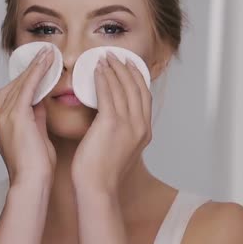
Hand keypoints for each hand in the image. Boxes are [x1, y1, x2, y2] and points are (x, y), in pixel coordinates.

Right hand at [0, 46, 56, 185]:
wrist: (31, 183)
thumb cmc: (36, 168)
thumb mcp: (36, 136)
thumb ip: (36, 117)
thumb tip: (41, 101)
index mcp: (1, 125)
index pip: (13, 94)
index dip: (26, 79)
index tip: (39, 67)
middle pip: (14, 86)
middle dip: (29, 69)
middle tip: (44, 54)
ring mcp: (4, 117)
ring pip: (20, 84)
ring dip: (34, 67)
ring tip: (48, 53)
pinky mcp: (15, 117)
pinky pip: (26, 88)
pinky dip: (36, 73)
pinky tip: (46, 63)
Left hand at [71, 51, 152, 192]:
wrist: (98, 187)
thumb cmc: (102, 172)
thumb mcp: (120, 149)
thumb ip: (122, 133)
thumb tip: (113, 121)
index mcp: (145, 132)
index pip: (144, 97)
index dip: (137, 78)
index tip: (130, 66)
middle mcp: (141, 125)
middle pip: (137, 88)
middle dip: (127, 68)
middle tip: (117, 56)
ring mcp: (128, 124)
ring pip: (123, 87)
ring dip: (114, 69)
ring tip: (105, 57)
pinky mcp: (112, 123)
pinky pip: (108, 93)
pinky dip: (103, 78)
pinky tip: (97, 70)